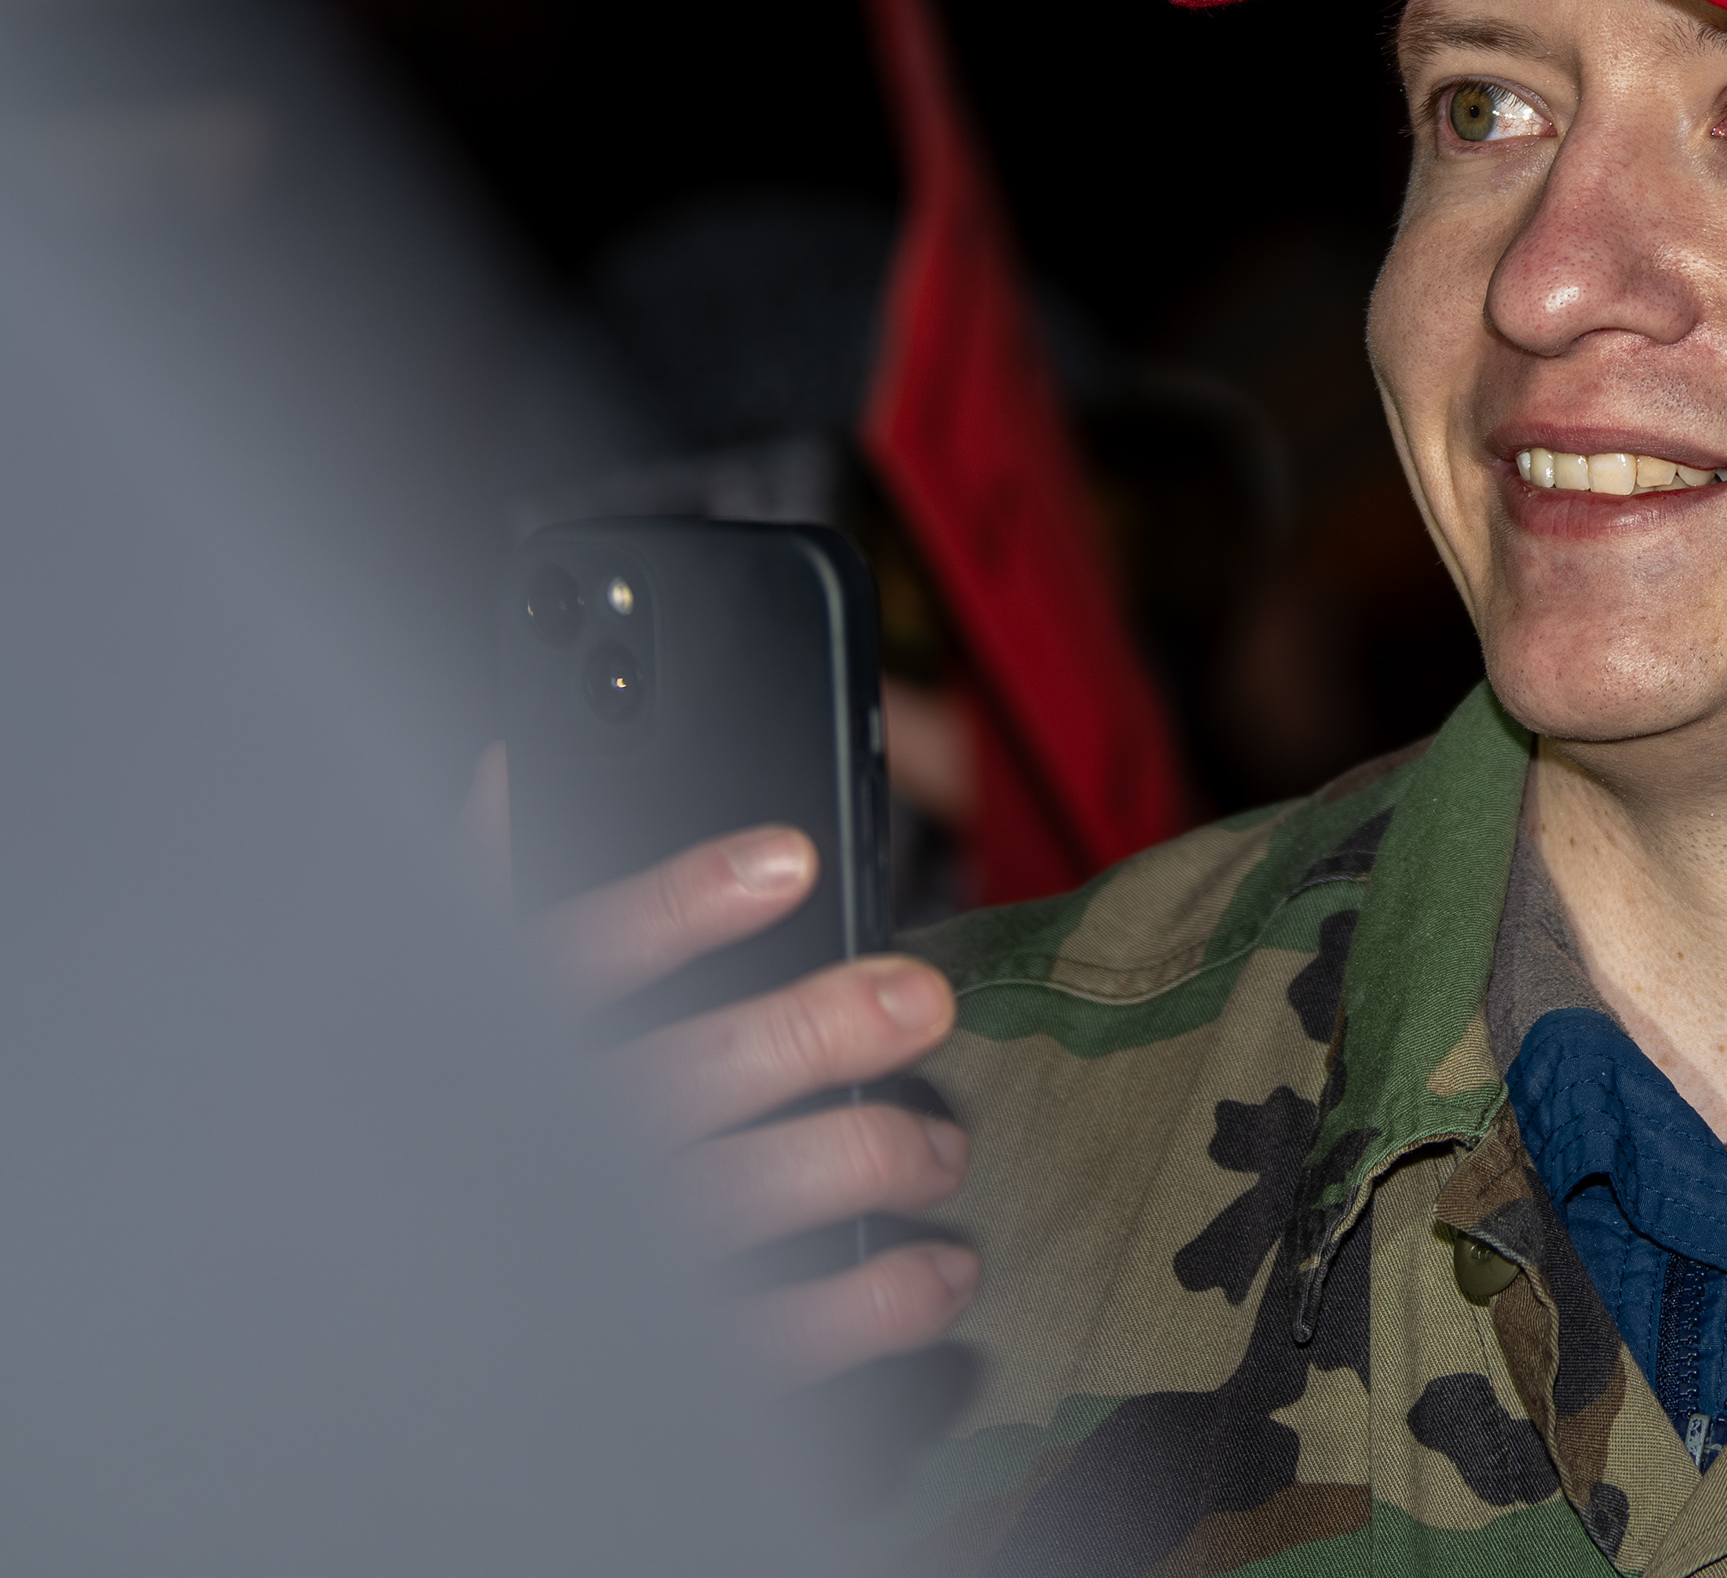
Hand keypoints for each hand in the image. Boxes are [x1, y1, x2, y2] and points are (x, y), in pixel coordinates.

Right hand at [470, 746, 980, 1379]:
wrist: (382, 1370)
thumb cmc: (434, 1142)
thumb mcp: (422, 1014)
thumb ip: (476, 894)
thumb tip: (508, 762)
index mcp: (478, 1058)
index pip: (570, 962)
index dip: (681, 904)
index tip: (793, 858)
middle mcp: (529, 1161)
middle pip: (685, 1078)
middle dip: (820, 1029)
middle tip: (922, 1002)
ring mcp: (586, 1271)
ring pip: (742, 1199)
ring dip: (869, 1158)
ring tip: (939, 1147)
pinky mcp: (644, 1369)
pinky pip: (773, 1337)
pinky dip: (876, 1302)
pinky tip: (935, 1272)